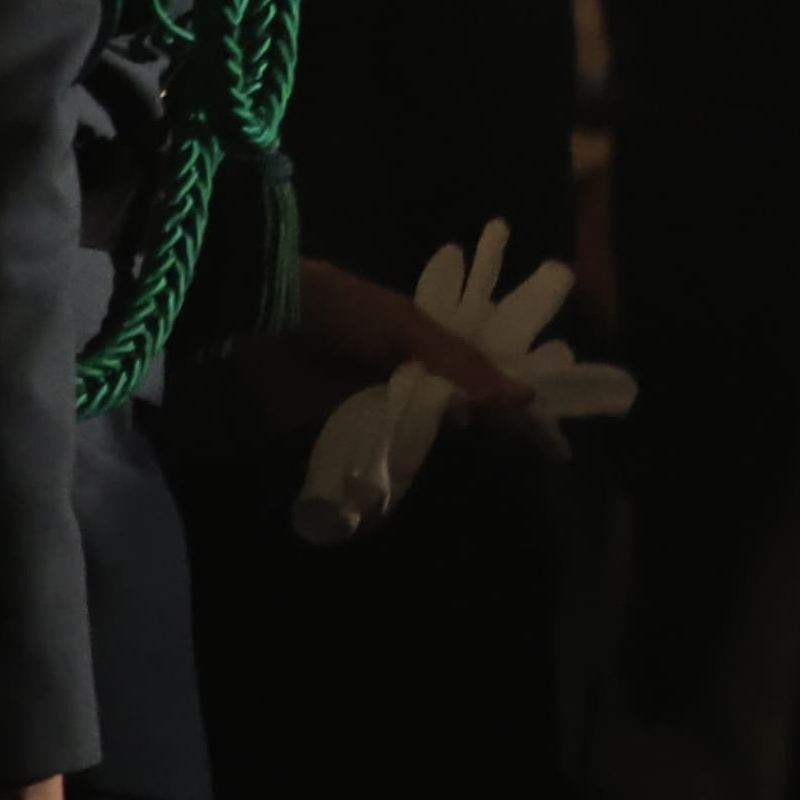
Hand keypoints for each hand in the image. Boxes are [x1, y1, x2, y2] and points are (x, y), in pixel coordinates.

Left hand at [293, 222, 640, 545]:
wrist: (261, 316)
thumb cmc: (344, 310)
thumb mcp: (408, 328)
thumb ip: (462, 365)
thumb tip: (526, 400)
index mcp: (425, 343)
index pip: (476, 375)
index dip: (504, 398)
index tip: (538, 427)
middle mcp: (404, 374)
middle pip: (450, 410)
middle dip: (475, 431)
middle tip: (514, 462)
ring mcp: (371, 404)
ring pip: (415, 436)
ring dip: (431, 454)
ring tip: (467, 480)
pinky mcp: (337, 430)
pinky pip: (372, 454)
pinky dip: (390, 470)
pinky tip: (408, 488)